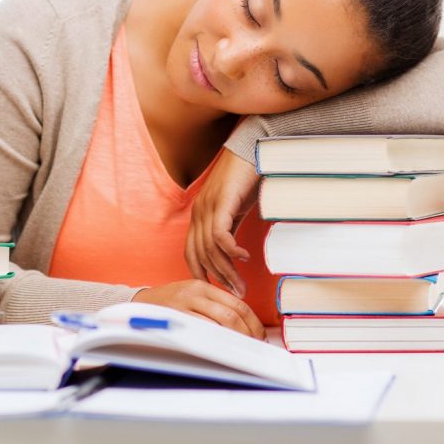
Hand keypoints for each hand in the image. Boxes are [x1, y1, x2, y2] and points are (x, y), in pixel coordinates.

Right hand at [131, 279, 264, 338]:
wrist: (138, 303)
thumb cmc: (168, 304)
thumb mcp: (191, 296)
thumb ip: (212, 305)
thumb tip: (242, 326)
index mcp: (203, 286)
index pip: (237, 304)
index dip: (253, 322)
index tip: (260, 336)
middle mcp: (195, 291)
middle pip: (232, 313)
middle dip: (248, 332)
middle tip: (255, 346)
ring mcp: (184, 303)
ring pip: (220, 321)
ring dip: (236, 338)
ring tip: (243, 350)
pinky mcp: (174, 316)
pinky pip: (202, 330)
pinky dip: (216, 340)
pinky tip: (222, 349)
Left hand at [184, 148, 259, 297]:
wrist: (253, 149)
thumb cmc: (246, 178)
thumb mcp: (235, 209)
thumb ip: (230, 228)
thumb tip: (234, 254)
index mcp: (199, 214)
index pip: (191, 252)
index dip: (201, 273)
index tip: (216, 289)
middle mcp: (198, 212)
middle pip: (201, 255)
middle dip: (219, 278)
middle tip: (237, 294)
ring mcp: (208, 207)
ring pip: (210, 249)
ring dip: (227, 271)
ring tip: (242, 284)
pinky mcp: (221, 203)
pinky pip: (220, 236)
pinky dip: (231, 251)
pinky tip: (245, 257)